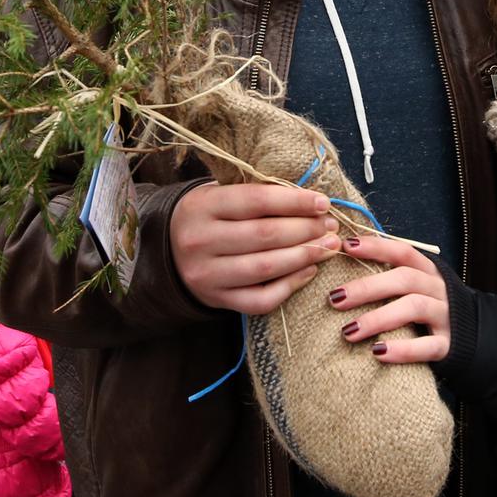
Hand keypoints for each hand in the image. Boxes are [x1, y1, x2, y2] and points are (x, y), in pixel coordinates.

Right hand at [170, 182, 340, 314]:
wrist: (166, 250)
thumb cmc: (206, 216)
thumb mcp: (219, 196)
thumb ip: (257, 196)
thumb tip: (311, 202)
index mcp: (202, 207)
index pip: (257, 200)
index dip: (294, 201)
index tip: (322, 203)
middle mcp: (200, 241)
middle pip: (265, 235)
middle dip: (306, 230)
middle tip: (330, 226)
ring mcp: (207, 275)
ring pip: (266, 268)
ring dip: (305, 256)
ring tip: (328, 247)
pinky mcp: (216, 300)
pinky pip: (260, 299)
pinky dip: (289, 286)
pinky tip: (308, 271)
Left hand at [330, 235, 450, 363]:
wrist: (476, 340)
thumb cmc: (432, 309)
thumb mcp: (418, 288)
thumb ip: (391, 277)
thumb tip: (347, 261)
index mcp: (428, 272)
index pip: (403, 252)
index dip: (377, 247)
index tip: (347, 246)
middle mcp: (438, 289)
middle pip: (404, 279)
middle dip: (367, 287)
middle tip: (335, 298)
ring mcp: (446, 316)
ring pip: (413, 308)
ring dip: (378, 318)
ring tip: (349, 332)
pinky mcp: (449, 345)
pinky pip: (428, 346)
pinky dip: (402, 349)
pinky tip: (378, 353)